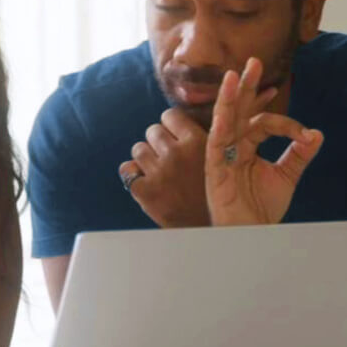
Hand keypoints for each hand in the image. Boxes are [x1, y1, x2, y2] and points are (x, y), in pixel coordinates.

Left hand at [118, 108, 212, 227]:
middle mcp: (177, 154)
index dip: (172, 127)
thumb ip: (204, 136)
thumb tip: (185, 117)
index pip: (169, 115)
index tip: (177, 139)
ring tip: (160, 172)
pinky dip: (134, 175)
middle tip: (170, 159)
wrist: (210, 230)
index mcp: (198, 142)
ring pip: (138, 149)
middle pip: (152, 131)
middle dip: (159, 143)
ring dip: (146, 158)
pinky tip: (147, 182)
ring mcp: (159, 173)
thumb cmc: (217, 194)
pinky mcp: (144, 192)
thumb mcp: (220, 159)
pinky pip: (126, 170)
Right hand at [205, 57, 322, 225]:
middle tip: (253, 62)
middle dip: (245, 86)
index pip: (263, 123)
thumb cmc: (263, 208)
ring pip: (223, 121)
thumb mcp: (287, 176)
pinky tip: (224, 113)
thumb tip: (318, 134)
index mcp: (246, 146)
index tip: (306, 135)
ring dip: (228, 98)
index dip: (286, 123)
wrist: (253, 235)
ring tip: (232, 75)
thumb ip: (300, 154)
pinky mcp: (214, 170)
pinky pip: (215, 145)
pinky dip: (220, 128)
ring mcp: (221, 157)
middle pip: (237, 111)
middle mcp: (232, 147)